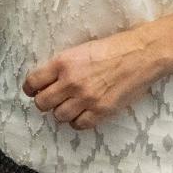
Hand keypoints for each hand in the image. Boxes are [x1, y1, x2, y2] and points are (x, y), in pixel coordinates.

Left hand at [22, 29, 164, 131]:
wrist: (141, 54)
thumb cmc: (114, 47)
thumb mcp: (81, 49)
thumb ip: (63, 65)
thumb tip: (48, 81)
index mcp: (63, 62)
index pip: (33, 82)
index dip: (31, 88)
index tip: (34, 90)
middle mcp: (71, 82)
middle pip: (42, 103)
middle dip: (44, 102)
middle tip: (52, 99)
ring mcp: (86, 98)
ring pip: (59, 116)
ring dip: (62, 112)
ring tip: (71, 105)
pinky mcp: (101, 110)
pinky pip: (79, 125)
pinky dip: (78, 121)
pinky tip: (83, 113)